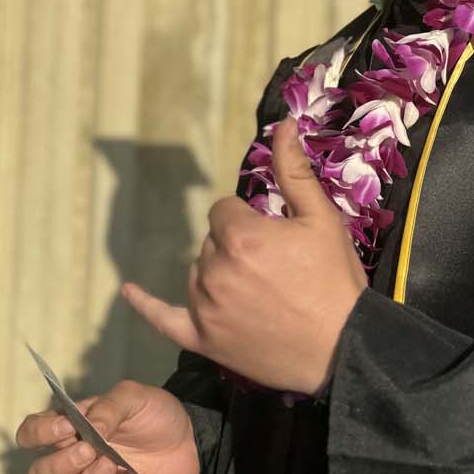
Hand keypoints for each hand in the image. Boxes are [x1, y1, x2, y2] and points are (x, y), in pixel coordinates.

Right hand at [15, 380, 199, 473]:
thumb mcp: (133, 397)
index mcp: (69, 431)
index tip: (66, 426)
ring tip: (112, 464)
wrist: (189, 437)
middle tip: (90, 450)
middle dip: (60, 465)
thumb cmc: (153, 414)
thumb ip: (108, 407)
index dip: (37, 434)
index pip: (30, 435)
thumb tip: (89, 429)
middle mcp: (73, 463)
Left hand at [122, 117, 366, 394]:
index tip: (276, 239)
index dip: (250, 221)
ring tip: (258, 292)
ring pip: (197, 273)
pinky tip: (129, 291)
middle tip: (276, 270)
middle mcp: (214, 270)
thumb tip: (283, 123)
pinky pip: (163, 318)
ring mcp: (204, 308)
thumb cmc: (335, 282)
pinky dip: (146, 305)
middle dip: (237, 247)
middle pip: (211, 242)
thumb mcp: (322, 219)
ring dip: (218, 274)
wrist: (344, 350)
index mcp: (240, 236)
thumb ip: (293, 171)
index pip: (224, 210)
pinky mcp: (203, 340)